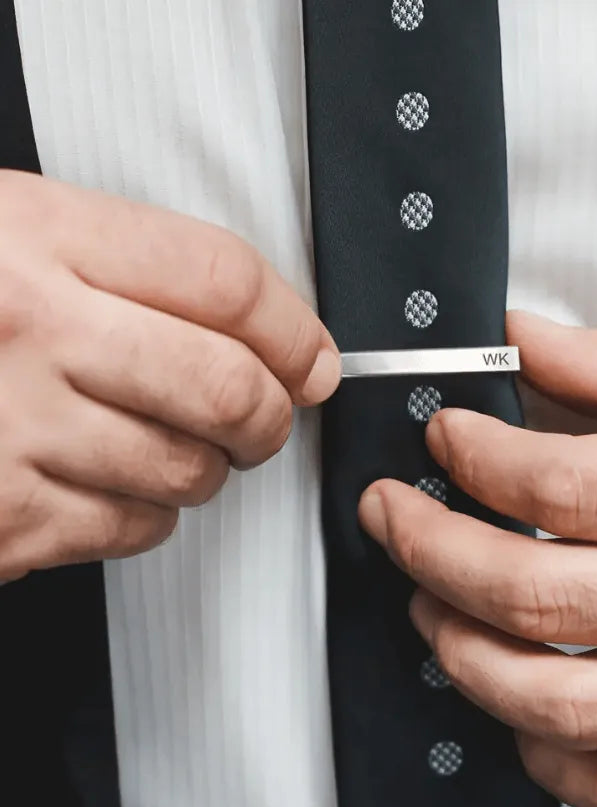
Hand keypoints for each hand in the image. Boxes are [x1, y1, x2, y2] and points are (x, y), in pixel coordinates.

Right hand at [0, 171, 338, 579]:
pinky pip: (134, 526)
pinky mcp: (1, 520)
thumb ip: (130, 269)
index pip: (223, 280)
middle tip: (270, 416)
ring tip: (175, 444)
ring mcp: (8, 430)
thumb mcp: (9, 237)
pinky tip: (112, 481)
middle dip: (275, 414)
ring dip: (210, 467)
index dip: (291, 327)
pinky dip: (150, 513)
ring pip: (190, 469)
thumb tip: (268, 327)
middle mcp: (27, 330)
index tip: (312, 356)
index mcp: (35, 237)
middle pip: (229, 386)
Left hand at [359, 310, 596, 806]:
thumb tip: (528, 342)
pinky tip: (516, 708)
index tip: (443, 436)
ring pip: (567, 708)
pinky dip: (549, 762)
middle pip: (541, 595)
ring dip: (466, 655)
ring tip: (429, 605)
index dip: (477, 458)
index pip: (566, 487)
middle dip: (432, 551)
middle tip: (392, 516)